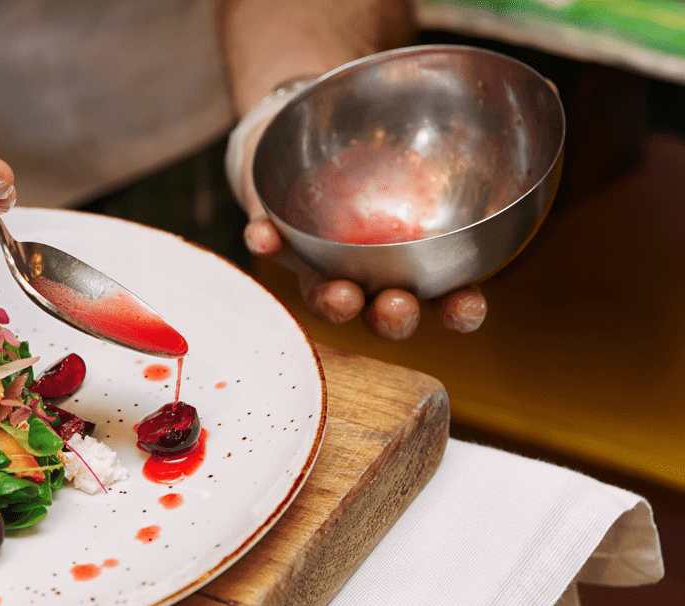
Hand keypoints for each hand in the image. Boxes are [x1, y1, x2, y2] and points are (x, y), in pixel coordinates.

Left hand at [228, 82, 486, 340]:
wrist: (325, 133)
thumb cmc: (396, 150)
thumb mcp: (444, 137)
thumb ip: (486, 125)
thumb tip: (544, 86)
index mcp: (425, 267)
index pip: (450, 303)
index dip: (460, 312)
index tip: (466, 307)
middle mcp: (376, 278)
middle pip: (386, 314)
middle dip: (392, 318)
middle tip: (395, 306)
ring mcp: (326, 264)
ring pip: (327, 296)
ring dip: (330, 300)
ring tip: (334, 292)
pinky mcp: (284, 241)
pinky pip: (273, 249)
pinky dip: (265, 244)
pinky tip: (261, 234)